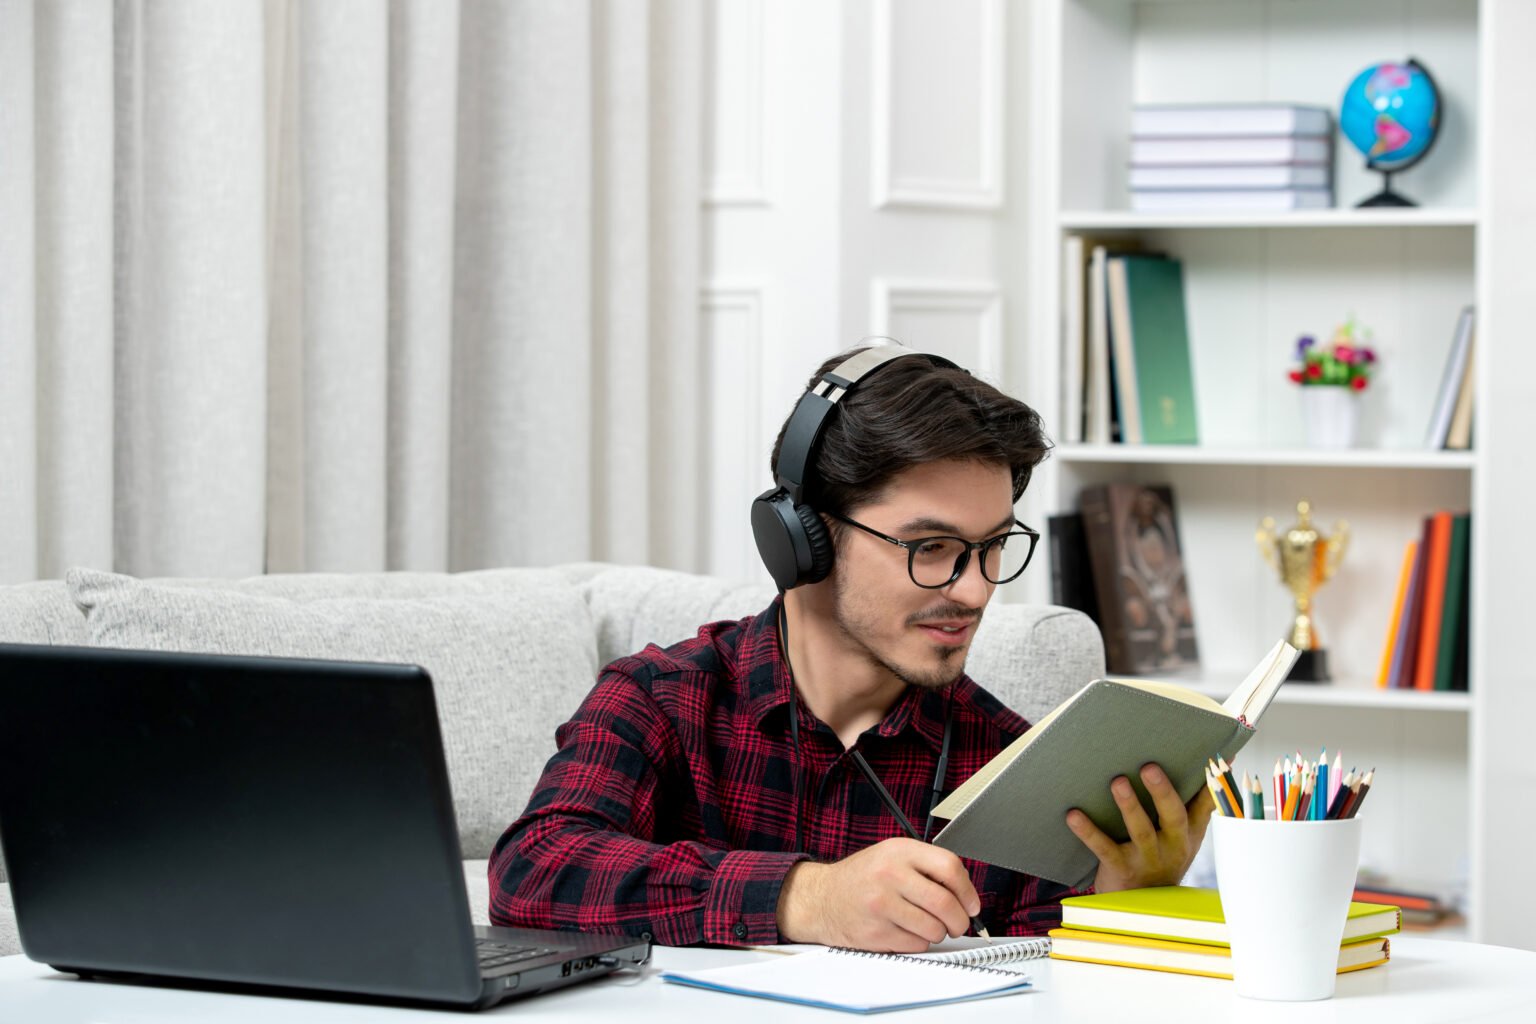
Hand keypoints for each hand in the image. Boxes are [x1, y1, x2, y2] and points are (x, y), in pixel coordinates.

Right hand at [776, 837, 979, 951]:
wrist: (822, 898)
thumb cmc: (862, 878)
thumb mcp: (892, 856)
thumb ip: (926, 867)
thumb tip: (966, 894)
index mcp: (899, 851)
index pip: (949, 867)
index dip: (967, 890)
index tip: (971, 904)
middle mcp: (890, 875)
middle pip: (945, 903)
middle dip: (960, 920)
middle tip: (959, 924)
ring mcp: (882, 904)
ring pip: (934, 928)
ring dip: (938, 933)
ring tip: (926, 925)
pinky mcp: (876, 931)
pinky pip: (916, 944)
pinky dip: (919, 942)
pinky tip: (905, 931)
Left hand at [1065, 762, 1213, 892]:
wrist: (1145, 906)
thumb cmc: (1164, 858)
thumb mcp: (1186, 836)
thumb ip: (1195, 804)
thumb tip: (1219, 764)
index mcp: (1189, 833)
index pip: (1206, 807)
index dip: (1213, 785)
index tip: (1218, 759)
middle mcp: (1173, 846)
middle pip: (1173, 817)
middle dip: (1162, 792)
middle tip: (1149, 767)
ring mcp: (1148, 859)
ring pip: (1140, 831)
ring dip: (1129, 806)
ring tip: (1117, 782)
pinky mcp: (1122, 869)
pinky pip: (1104, 848)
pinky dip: (1088, 831)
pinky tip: (1073, 815)